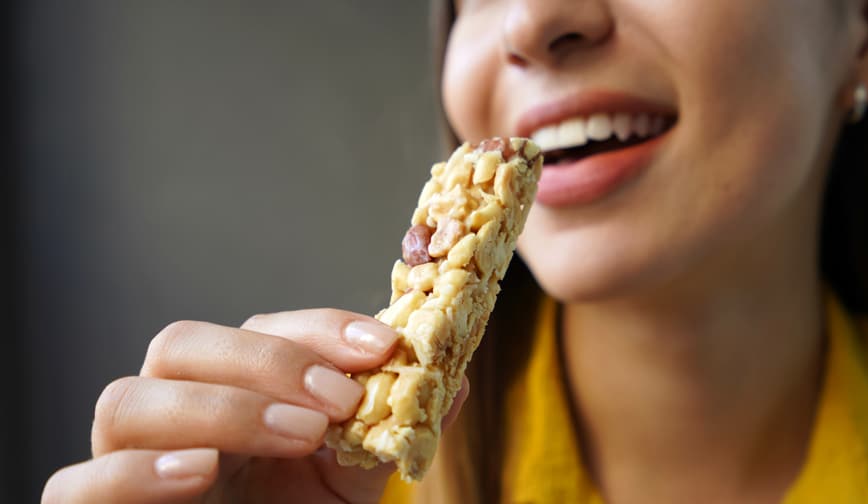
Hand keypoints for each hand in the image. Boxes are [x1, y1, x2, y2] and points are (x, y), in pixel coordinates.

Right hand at [42, 309, 467, 503]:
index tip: (384, 345)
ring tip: (297, 433)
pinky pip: (76, 484)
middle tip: (338, 398)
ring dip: (219, 407)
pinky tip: (198, 471)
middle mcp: (173, 413)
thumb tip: (453, 379)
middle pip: (182, 345)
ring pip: (126, 399)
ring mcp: (127, 459)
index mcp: (233, 392)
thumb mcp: (351, 480)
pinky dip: (134, 472)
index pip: (259, 331)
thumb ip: (389, 429)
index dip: (317, 329)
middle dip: (266, 361)